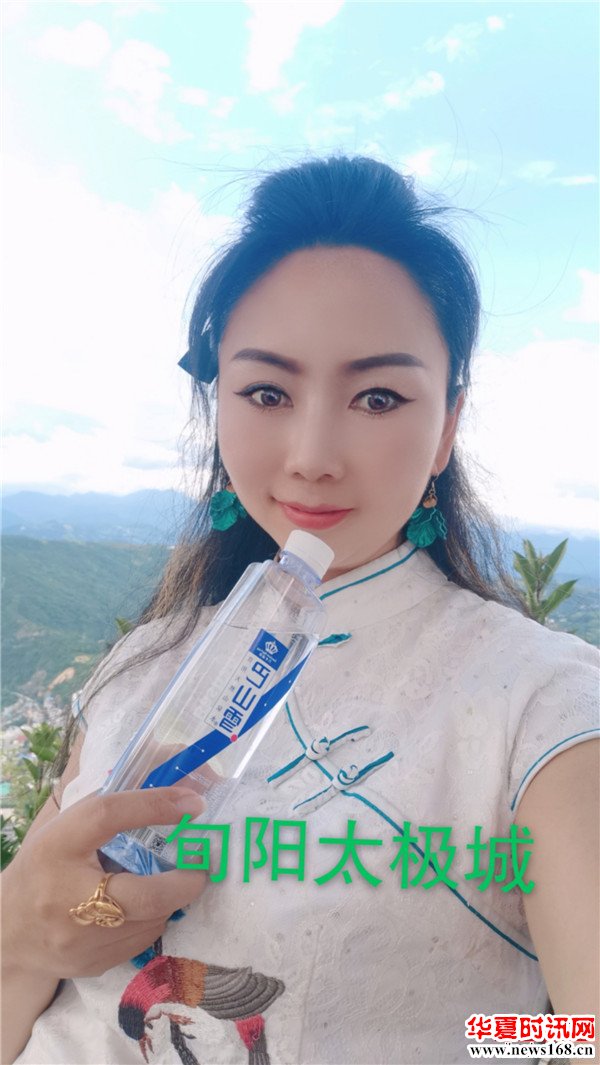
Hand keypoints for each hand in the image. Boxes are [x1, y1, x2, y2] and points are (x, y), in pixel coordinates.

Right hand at [2, 786, 207, 979]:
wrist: (8, 929)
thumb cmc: (45, 866)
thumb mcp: (68, 829)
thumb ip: (113, 812)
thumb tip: (176, 798)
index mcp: (58, 847)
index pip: (106, 817)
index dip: (153, 806)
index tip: (193, 803)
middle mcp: (66, 897)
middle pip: (145, 895)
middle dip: (185, 882)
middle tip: (201, 866)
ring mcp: (80, 939)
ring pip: (151, 921)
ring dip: (169, 901)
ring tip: (170, 883)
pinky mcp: (92, 965)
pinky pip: (141, 940)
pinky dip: (152, 920)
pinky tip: (142, 907)